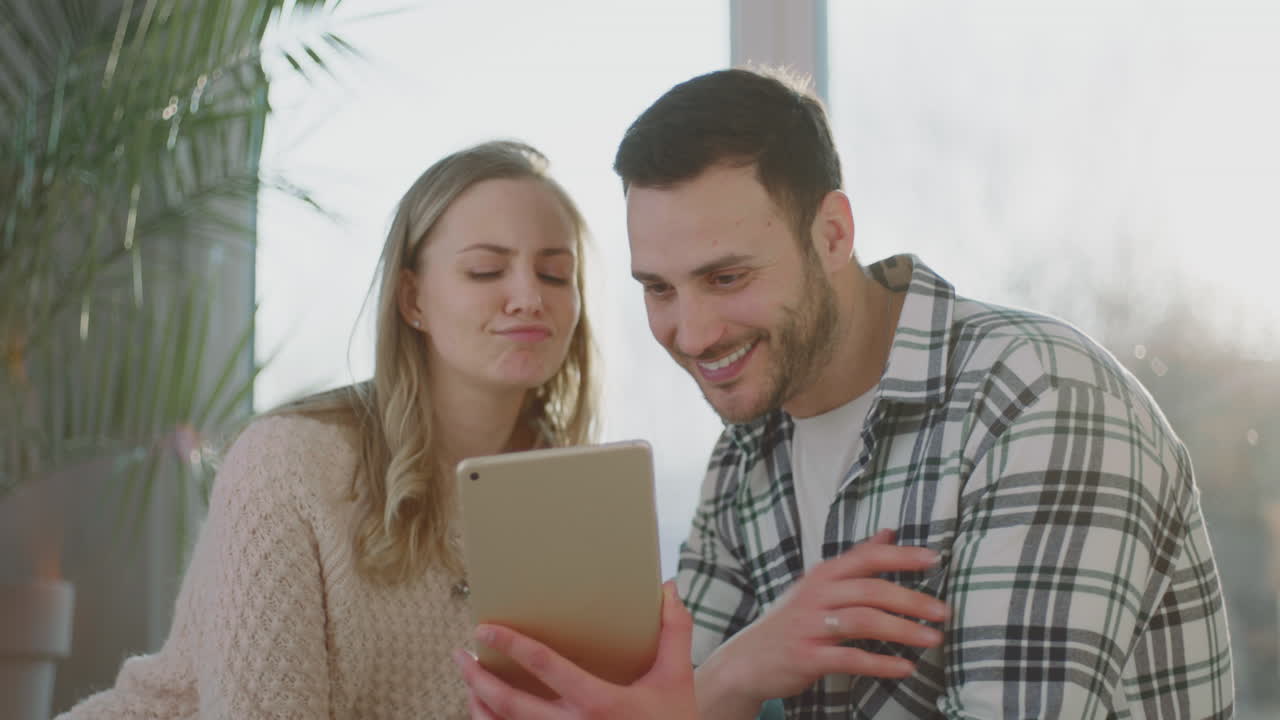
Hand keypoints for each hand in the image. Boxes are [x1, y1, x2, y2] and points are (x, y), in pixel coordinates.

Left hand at [455, 581, 697, 719]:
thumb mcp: (677, 678)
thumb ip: (674, 632)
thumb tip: (668, 588)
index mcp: (601, 703)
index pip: (546, 668)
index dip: (513, 646)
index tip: (486, 630)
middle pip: (512, 705)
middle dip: (479, 680)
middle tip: (461, 656)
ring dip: (480, 707)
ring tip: (468, 683)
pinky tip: (487, 712)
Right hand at [696, 530, 948, 717]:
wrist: (748, 659)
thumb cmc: (793, 620)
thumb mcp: (820, 585)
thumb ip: (856, 560)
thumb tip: (889, 533)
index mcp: (823, 575)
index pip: (866, 557)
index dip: (901, 556)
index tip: (934, 558)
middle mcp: (816, 595)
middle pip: (871, 590)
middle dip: (911, 600)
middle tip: (943, 611)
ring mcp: (810, 625)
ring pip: (864, 621)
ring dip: (903, 630)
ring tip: (933, 639)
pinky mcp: (807, 656)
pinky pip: (850, 658)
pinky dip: (880, 663)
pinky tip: (904, 667)